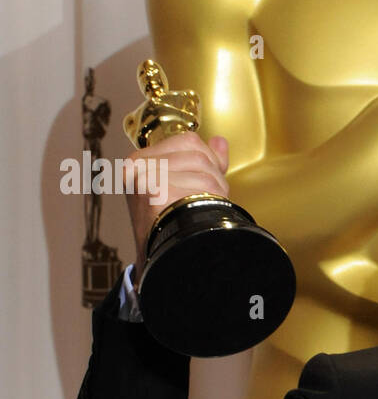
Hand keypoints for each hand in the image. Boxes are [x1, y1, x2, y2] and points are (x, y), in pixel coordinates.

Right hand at [126, 134, 229, 282]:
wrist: (160, 258)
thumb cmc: (168, 225)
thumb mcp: (180, 186)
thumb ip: (203, 161)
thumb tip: (219, 142)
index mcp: (139, 161)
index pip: (189, 140)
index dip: (207, 160)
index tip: (201, 182)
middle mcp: (137, 167)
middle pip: (198, 153)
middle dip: (212, 176)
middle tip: (203, 200)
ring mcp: (145, 179)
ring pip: (204, 168)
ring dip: (214, 190)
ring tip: (201, 207)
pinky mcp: (156, 194)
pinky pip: (205, 188)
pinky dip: (213, 201)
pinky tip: (200, 214)